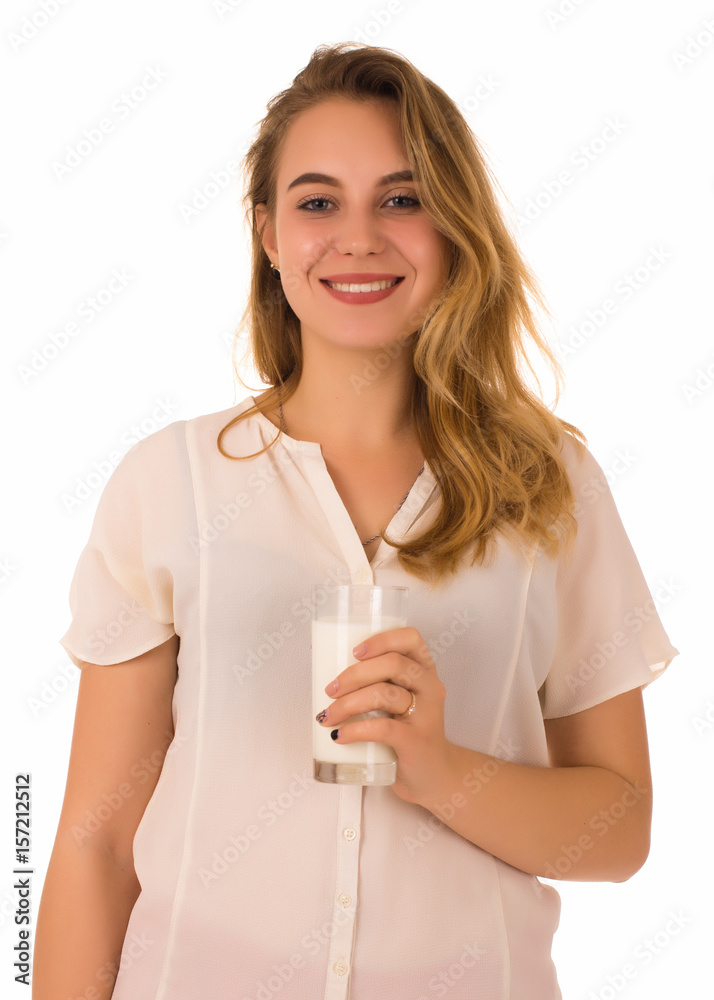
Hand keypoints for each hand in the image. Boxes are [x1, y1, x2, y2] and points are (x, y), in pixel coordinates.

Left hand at [316, 626, 453, 805]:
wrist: (432, 775)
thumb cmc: (407, 731)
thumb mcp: (398, 701)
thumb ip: (375, 683)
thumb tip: (325, 667)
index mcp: (424, 670)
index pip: (410, 638)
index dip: (382, 639)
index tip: (354, 652)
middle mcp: (429, 687)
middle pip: (393, 664)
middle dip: (354, 674)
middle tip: (330, 690)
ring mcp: (426, 714)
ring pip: (385, 694)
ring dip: (348, 703)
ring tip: (329, 716)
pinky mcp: (417, 740)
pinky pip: (383, 728)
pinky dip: (356, 730)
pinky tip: (340, 735)